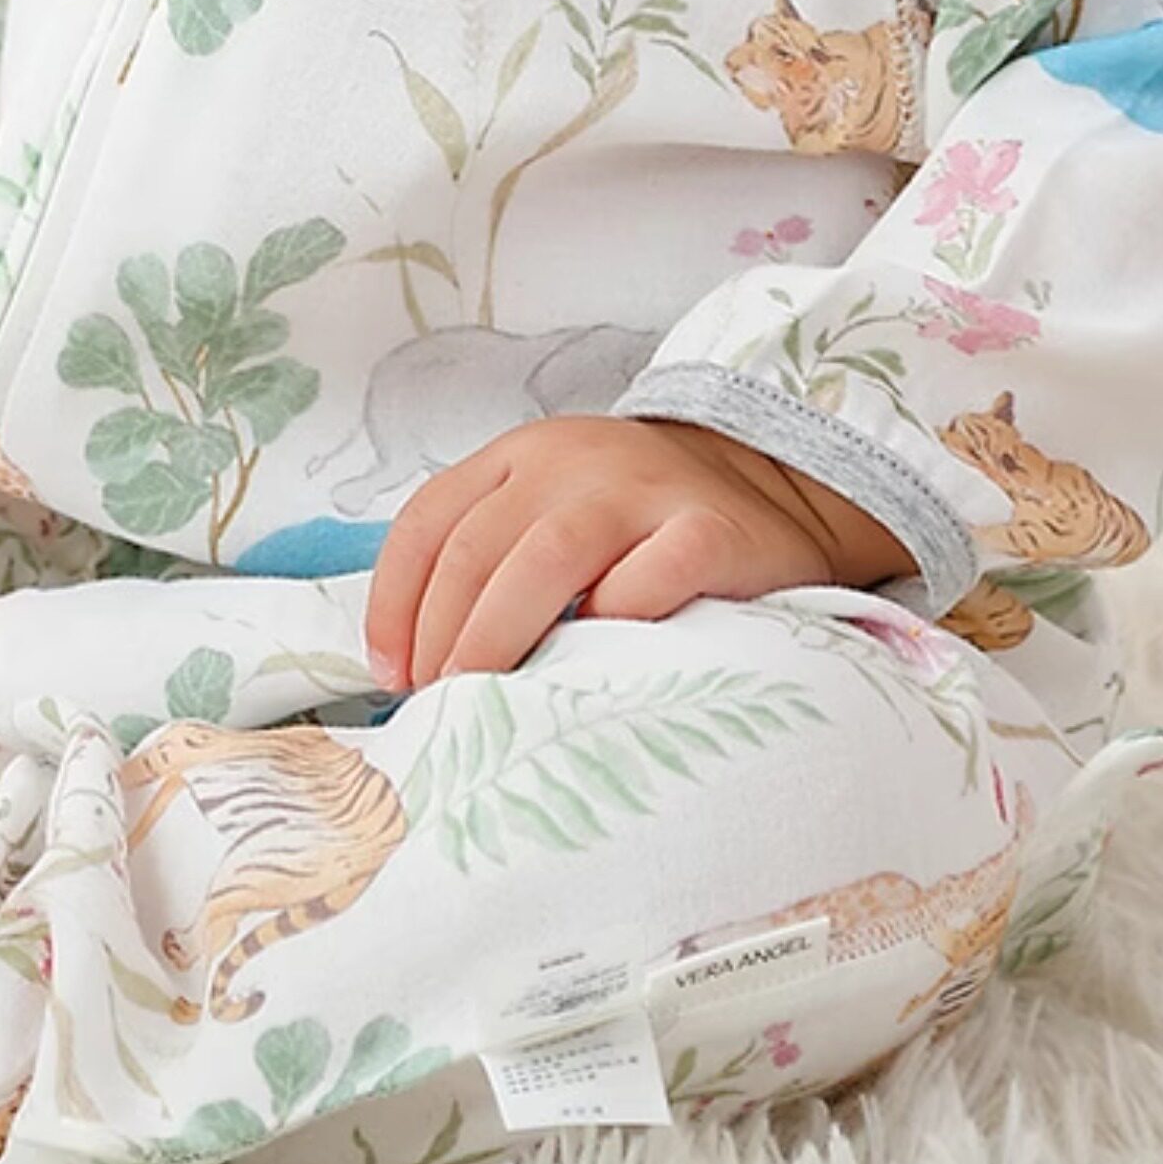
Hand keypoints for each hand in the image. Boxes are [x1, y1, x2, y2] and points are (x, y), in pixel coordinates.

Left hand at [363, 414, 898, 687]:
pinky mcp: (710, 530)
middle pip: (479, 547)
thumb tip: (415, 665)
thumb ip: (494, 559)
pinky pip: (651, 573)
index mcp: (521, 456)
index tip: (392, 673)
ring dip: (498, 635)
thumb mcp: (554, 512)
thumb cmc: (638, 526)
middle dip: (442, 636)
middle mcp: (573, 460)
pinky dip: (614, 616)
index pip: (430, 520)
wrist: (770, 486)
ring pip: (547, 555)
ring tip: (482, 699)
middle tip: (437, 707)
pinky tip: (598, 658)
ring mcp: (643, 489)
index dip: (394, 601)